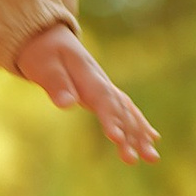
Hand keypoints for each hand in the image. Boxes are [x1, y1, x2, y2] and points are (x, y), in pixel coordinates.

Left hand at [15, 21, 158, 165]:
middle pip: (120, 111)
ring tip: (152, 158)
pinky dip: (139, 124)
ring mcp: (105, 88)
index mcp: (88, 76)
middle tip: (138, 159)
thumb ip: (56, 84)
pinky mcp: (104, 93)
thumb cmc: (42, 53)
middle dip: (131, 135)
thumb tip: (67, 104)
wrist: (48, 36)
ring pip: (127, 112)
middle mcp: (102, 83)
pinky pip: (126, 110)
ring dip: (140, 135)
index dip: (110, 119)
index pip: (103, 100)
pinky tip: (153, 139)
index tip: (116, 139)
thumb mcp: (43, 66)